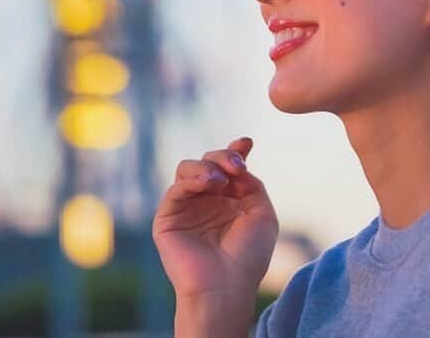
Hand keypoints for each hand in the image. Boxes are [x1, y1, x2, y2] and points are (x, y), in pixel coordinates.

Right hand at [152, 137, 279, 299]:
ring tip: (221, 181)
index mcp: (228, 199)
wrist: (227, 286)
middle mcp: (205, 200)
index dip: (235, 150)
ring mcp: (186, 208)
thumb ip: (251, 184)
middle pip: (208, 162)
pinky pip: (175, 189)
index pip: (227, 166)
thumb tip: (237, 164)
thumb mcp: (261, 214)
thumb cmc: (248, 256)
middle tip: (237, 165)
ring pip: (187, 169)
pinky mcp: (168, 218)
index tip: (246, 143)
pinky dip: (193, 180)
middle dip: (223, 156)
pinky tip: (211, 185)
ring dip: (207, 167)